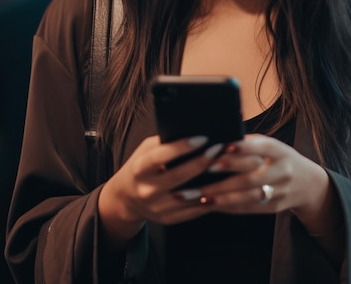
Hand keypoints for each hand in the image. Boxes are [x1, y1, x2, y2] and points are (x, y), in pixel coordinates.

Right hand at [98, 134, 226, 243]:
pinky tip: (221, 189)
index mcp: (139, 169)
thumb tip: (193, 130)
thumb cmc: (142, 165)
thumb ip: (165, 143)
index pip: (160, 156)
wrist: (126, 197)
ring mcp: (156, 207)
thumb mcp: (146, 150)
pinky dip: (207, 200)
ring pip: (187, 197)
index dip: (181, 147)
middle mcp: (146, 190)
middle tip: (220, 149)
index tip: (202, 138)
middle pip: (177, 176)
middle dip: (201, 162)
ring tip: (224, 169)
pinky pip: (191, 212)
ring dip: (209, 183)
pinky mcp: (166, 219)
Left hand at [178, 134, 331, 223]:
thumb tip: (219, 139)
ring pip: (248, 196)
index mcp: (280, 151)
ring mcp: (279, 192)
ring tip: (199, 195)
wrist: (308, 184)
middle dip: (226, 175)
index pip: (262, 147)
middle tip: (202, 173)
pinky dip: (227, 207)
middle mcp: (282, 171)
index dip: (243, 147)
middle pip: (252, 176)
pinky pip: (248, 209)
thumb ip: (249, 142)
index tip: (222, 146)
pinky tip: (210, 204)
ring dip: (222, 197)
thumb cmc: (280, 158)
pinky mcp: (274, 208)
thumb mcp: (271, 145)